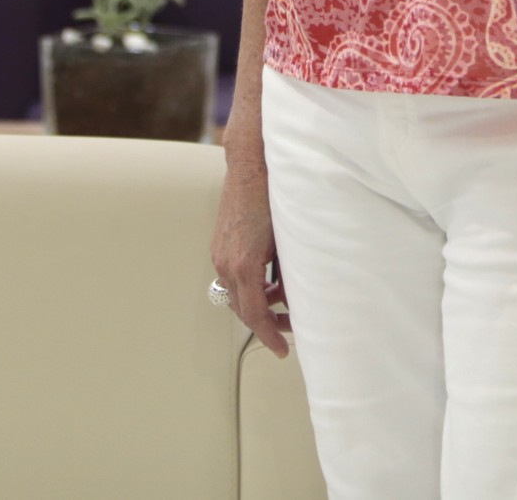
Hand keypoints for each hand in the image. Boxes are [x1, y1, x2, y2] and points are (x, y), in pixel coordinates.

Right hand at [212, 161, 291, 356]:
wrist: (252, 165)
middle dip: (265, 323)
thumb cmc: (275, 199)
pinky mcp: (220, 245)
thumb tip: (296, 300)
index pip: (254, 315)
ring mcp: (220, 254)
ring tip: (282, 302)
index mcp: (244, 265)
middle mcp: (226, 263)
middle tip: (288, 330)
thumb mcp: (288, 241)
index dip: (269, 336)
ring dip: (258, 303)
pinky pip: (232, 277)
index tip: (282, 351)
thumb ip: (290, 274)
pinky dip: (250, 286)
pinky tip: (269, 281)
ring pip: (236, 294)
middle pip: (242, 309)